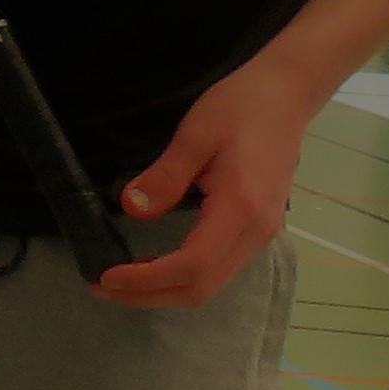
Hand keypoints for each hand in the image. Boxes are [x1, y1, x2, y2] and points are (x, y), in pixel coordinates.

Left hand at [99, 50, 316, 307]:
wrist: (288, 94)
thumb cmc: (242, 106)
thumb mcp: (195, 134)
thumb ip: (165, 175)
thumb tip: (133, 208)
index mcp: (241, 207)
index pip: (192, 265)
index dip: (147, 279)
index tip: (107, 277)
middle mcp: (257, 230)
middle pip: (201, 287)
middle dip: (148, 295)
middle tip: (100, 286)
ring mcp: (262, 233)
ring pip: (211, 283)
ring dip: (164, 290)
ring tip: (120, 281)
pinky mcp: (259, 228)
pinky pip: (219, 268)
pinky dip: (182, 277)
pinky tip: (154, 265)